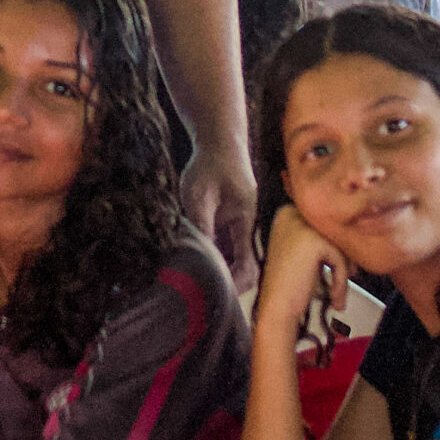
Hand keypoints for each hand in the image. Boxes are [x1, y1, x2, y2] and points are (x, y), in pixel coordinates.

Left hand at [179, 149, 259, 288]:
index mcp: (245, 220)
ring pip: (234, 260)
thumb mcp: (199, 195)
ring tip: (195, 283)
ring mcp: (238, 227)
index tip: (216, 293)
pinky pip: (225, 250)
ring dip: (219, 272)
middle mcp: (246, 228)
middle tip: (203, 296)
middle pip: (244, 267)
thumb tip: (198, 258)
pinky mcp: (229, 225)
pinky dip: (213, 259)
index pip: (246, 262)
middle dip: (228, 284)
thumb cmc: (209, 165)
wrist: (219, 143)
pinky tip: (192, 263)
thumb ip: (201, 226)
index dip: (234, 282)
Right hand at [255, 205, 350, 340]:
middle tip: (348, 277)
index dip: (337, 246)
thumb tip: (352, 234)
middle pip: (333, 231)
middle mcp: (291, 213)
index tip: (344, 267)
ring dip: (344, 270)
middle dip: (344, 257)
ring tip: (337, 293)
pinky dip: (341, 281)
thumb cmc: (289, 286)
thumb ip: (322, 237)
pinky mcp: (312, 240)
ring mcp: (301, 225)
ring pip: (339, 243)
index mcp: (286, 213)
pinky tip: (334, 298)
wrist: (275, 308)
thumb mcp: (302, 252)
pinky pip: (339, 258)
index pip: (325, 223)